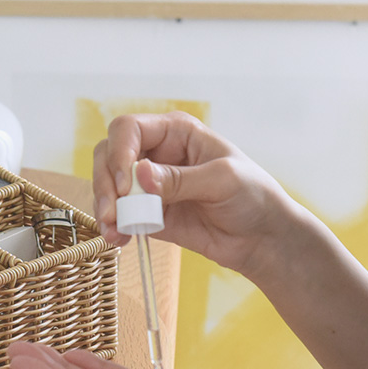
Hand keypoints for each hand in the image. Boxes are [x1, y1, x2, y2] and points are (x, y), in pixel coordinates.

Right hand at [92, 111, 298, 276]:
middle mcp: (157, 153)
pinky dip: (113, 226)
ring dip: (105, 206)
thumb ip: (180, 179)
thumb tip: (140, 174)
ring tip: (114, 229)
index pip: (128, 129)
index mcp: (176, 132)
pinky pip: (119, 215)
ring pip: (108, 185)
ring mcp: (149, 185)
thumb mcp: (222, 180)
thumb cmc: (253, 196)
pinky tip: (118, 238)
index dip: (120, 152)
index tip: (124, 183)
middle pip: (109, 155)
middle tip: (113, 211)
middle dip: (105, 182)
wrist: (262, 238)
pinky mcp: (148, 213)